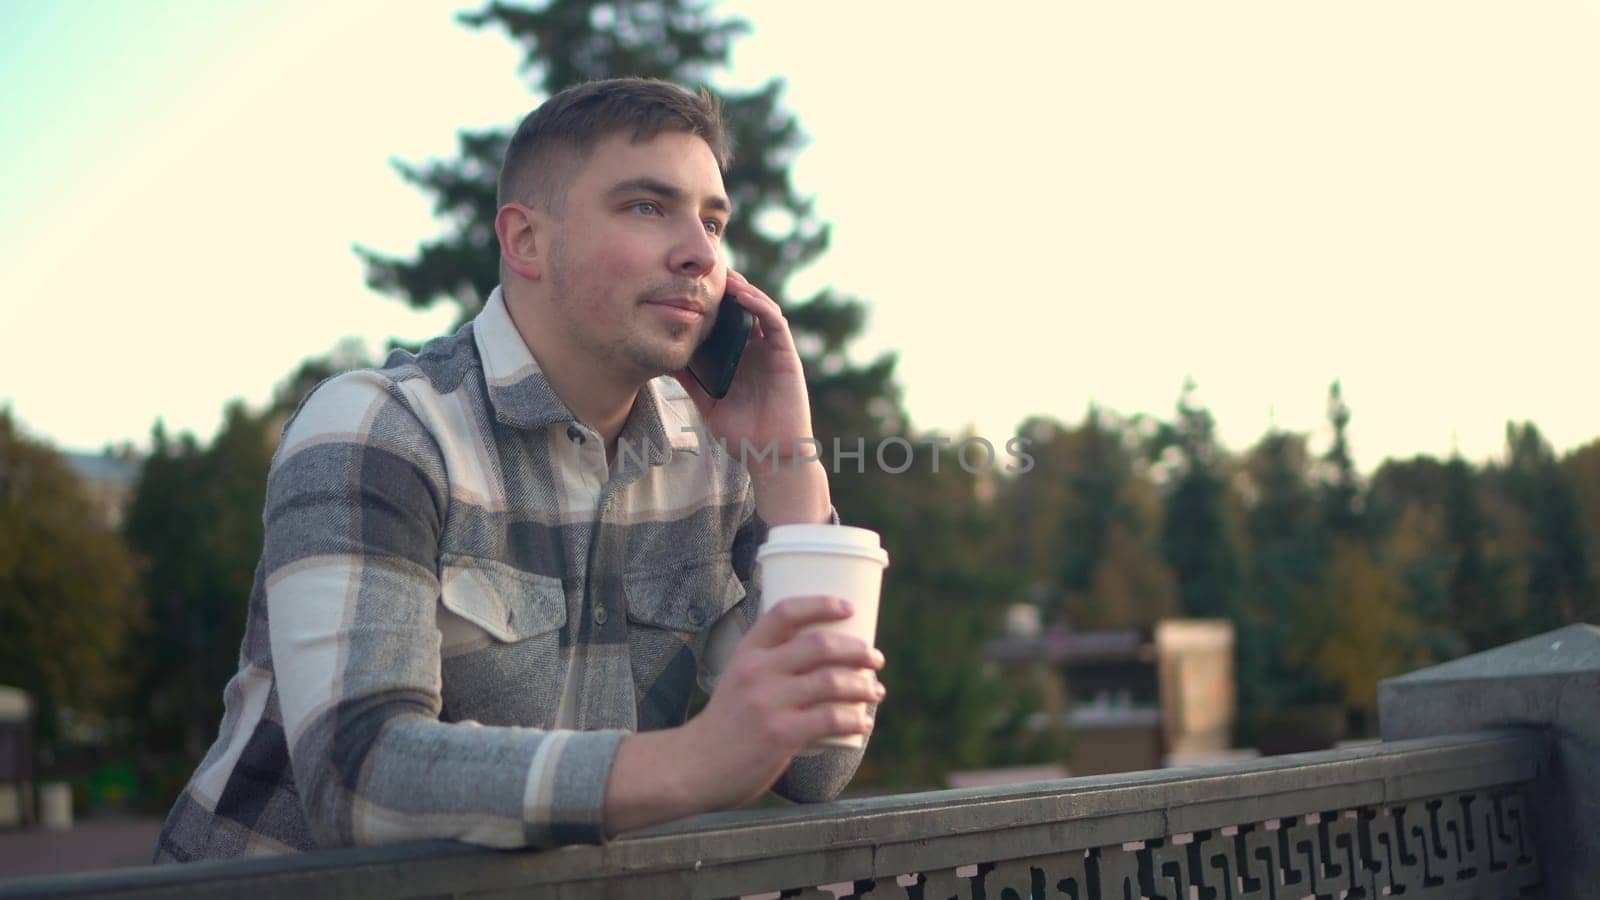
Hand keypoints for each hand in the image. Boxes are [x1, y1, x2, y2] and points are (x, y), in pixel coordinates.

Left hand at [671, 270, 812, 459]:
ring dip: (742, 289)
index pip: (725, 321)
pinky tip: (743, 296)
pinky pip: (774, 322)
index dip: (710, 303)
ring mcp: (771, 351)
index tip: (687, 286)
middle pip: (742, 309)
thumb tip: (663, 359)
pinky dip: (760, 306)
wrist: (771, 456)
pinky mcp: (785, 355)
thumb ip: (691, 381)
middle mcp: (755, 350)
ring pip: (758, 308)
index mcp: (738, 358)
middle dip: (725, 289)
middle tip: (703, 271)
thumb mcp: (707, 403)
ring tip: (722, 276)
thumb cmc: (742, 435)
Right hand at [677, 595, 886, 810]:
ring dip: (864, 685)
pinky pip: (830, 719)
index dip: (822, 604)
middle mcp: (756, 671)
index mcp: (747, 652)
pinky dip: (855, 719)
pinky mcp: (780, 735)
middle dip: (857, 649)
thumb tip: (824, 658)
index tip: (850, 607)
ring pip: (831, 681)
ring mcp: (768, 703)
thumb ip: (771, 666)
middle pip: (819, 645)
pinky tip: (864, 722)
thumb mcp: (738, 680)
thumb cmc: (727, 723)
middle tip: (875, 659)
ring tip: (876, 691)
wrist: (695, 767)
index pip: (785, 611)